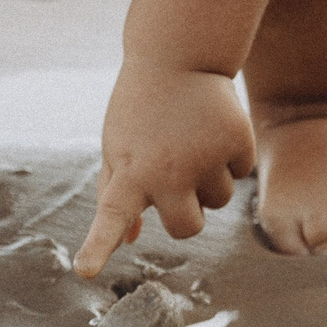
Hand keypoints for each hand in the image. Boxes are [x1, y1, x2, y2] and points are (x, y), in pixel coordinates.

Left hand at [72, 60, 256, 277]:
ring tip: (193, 139)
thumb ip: (117, 193)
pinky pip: (241, 171)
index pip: (110, 218)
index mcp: (130, 172)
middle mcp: (167, 170)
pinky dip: (232, 155)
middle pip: (187, 228)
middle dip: (187, 213)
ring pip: (219, 200)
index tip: (84, 271)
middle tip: (178, 179)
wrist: (178, 55)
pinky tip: (213, 126)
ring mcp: (205, 157)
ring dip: (210, 180)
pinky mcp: (236, 141)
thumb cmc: (140, 108)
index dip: (98, 246)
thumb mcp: (117, 146)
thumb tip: (128, 240)